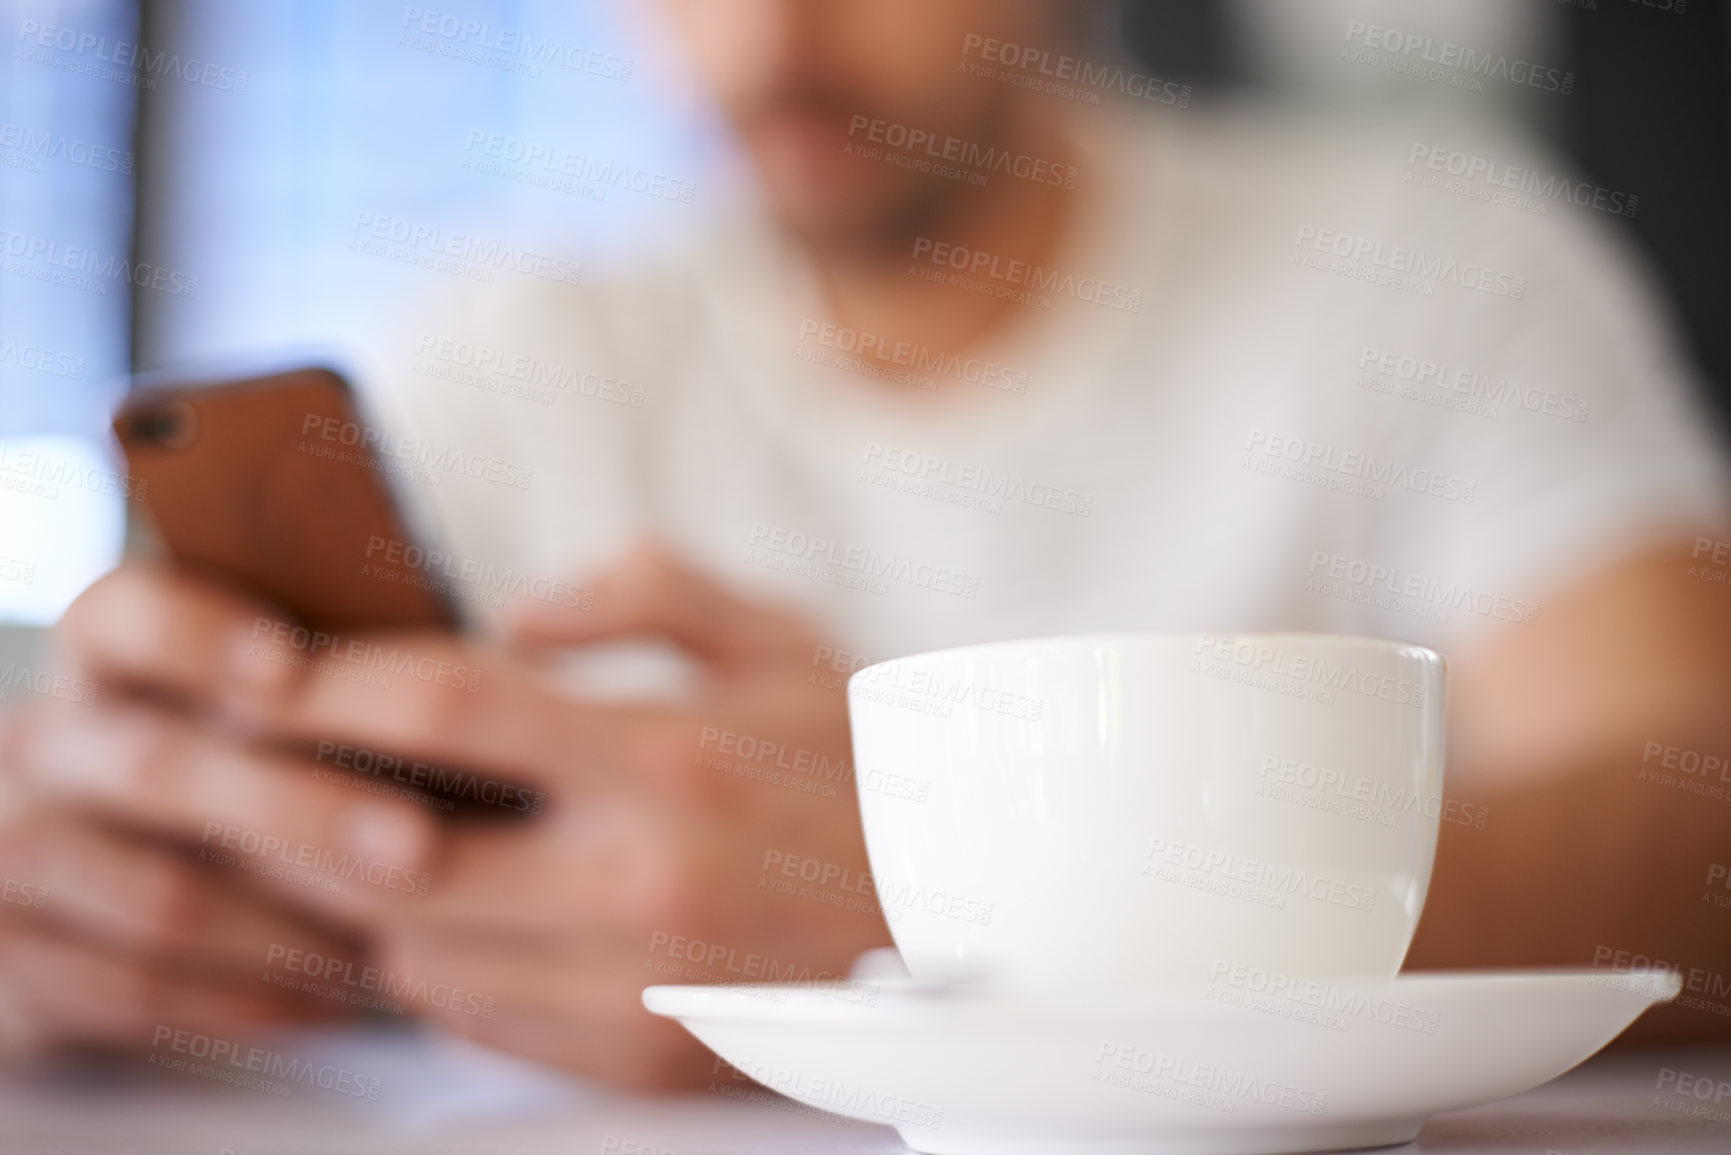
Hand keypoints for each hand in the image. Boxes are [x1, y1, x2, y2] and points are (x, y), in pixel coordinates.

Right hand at [0, 574, 395, 1059]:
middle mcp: (48, 749)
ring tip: (396, 942)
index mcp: (105, 664)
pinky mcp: (13, 966)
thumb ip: (334, 689)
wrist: (92, 901)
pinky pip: (134, 990)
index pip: (120, 617)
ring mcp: (16, 856)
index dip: (197, 637)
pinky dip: (248, 997)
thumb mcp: (262, 714)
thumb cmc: (237, 776)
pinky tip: (332, 998)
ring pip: (155, 895)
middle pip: (158, 766)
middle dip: (298, 809)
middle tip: (416, 849)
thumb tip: (493, 680)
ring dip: (289, 926)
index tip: (290, 669)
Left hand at [2, 544, 890, 1087]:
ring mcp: (637, 986)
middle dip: (311, 810)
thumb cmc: (872, 766)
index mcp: (671, 754)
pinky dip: (442, 967)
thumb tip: (511, 609)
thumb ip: (649, 590)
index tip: (273, 676)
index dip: (329, 689)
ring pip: (415, 953)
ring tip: (381, 841)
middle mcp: (642, 880)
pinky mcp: (644, 1056)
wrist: (982, 917)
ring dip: (374, 896)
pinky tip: (466, 913)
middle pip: (390, 854)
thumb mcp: (788, 638)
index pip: (442, 711)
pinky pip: (476, 1022)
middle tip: (284, 771)